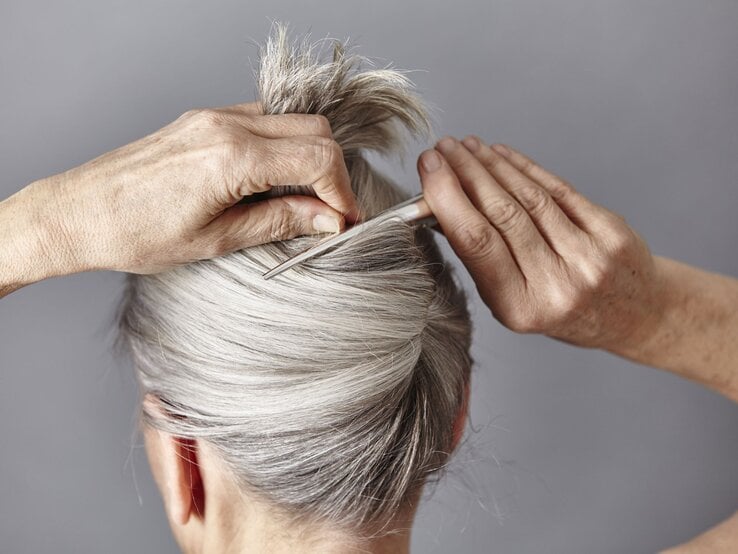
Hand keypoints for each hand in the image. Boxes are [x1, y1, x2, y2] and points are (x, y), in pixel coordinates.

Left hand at [21, 102, 356, 274]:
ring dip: (308, 157)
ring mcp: (213, 116)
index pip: (317, 158)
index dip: (342, 192)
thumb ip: (281, 221)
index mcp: (231, 157)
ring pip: (291, 121)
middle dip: (332, 172)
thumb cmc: (135, 233)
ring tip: (300, 201)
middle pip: (314, 130)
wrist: (78, 212)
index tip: (344, 220)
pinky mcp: (203, 119)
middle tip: (329, 213)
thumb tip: (328, 219)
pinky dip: (281, 147)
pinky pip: (262, 121)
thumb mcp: (217, 240)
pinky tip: (270, 182)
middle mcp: (226, 125)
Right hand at [417, 137, 663, 349]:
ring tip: (466, 146)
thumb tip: (441, 204)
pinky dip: (526, 168)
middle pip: (502, 214)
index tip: (429, 171)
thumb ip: (481, 257)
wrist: (630, 314)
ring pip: (529, 198)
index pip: (477, 243)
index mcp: (520, 307)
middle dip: (466, 174)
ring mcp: (588, 257)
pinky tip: (502, 154)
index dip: (449, 199)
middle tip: (442, 149)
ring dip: (492, 165)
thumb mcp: (511, 300)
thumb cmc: (559, 308)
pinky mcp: (609, 233)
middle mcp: (557, 284)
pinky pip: (559, 190)